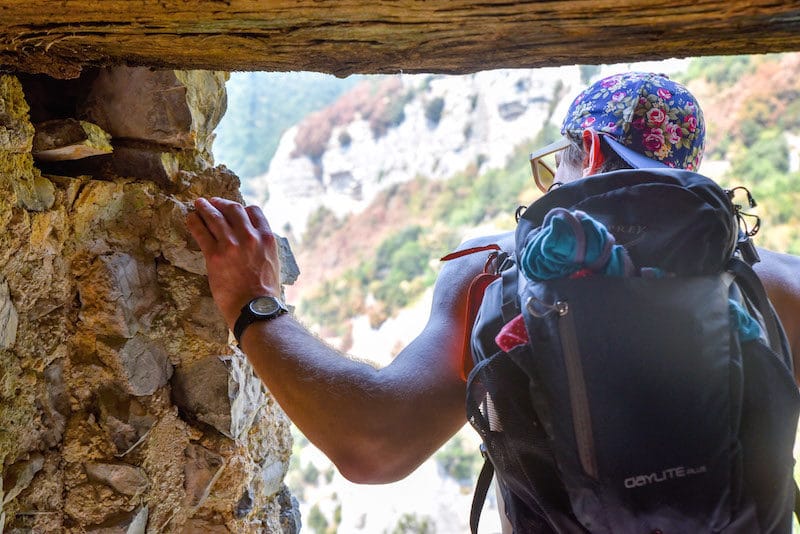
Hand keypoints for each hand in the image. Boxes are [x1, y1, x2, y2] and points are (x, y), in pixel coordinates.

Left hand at [186, 197, 281, 328]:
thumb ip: (262, 247)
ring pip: (215, 217)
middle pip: (233, 209)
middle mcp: (250, 237)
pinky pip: (201, 232)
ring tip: (198, 204)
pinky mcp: (215, 256)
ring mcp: (232, 245)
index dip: (242, 208)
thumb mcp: (272, 262)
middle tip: (212, 202)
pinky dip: (195, 222)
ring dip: (205, 207)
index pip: (254, 211)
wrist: (255, 308)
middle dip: (221, 203)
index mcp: (267, 238)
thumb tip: (252, 241)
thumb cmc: (265, 291)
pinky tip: (190, 218)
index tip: (233, 209)